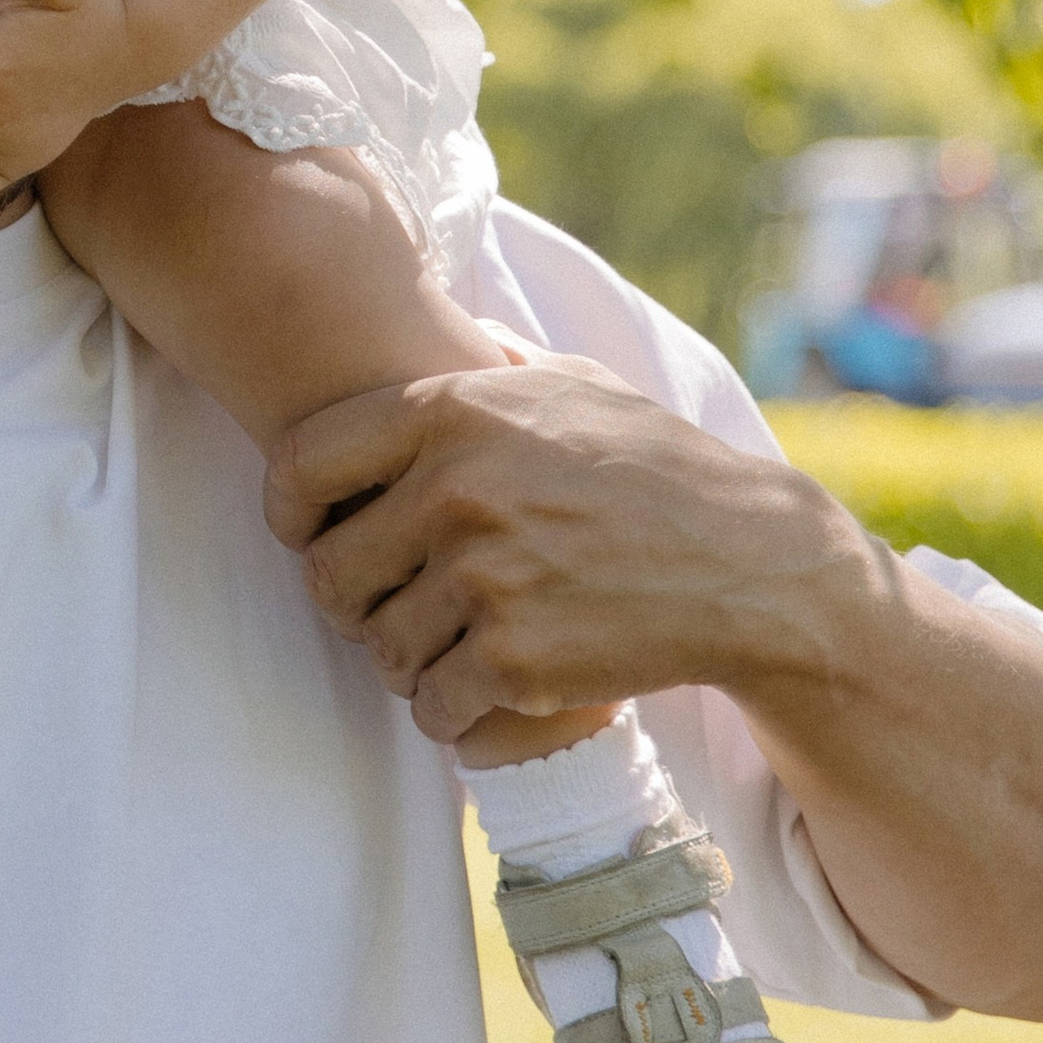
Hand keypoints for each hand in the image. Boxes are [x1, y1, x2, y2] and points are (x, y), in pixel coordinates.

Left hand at [262, 354, 859, 744]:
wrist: (752, 564)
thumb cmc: (658, 468)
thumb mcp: (576, 383)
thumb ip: (494, 362)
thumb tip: (448, 332)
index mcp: (451, 412)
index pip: (301, 464)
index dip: (290, 511)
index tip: (308, 535)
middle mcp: (456, 489)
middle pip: (328, 574)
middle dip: (356, 603)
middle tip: (398, 607)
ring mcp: (485, 577)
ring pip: (380, 649)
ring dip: (409, 662)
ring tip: (457, 646)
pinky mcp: (516, 658)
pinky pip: (434, 705)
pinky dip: (455, 711)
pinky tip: (492, 689)